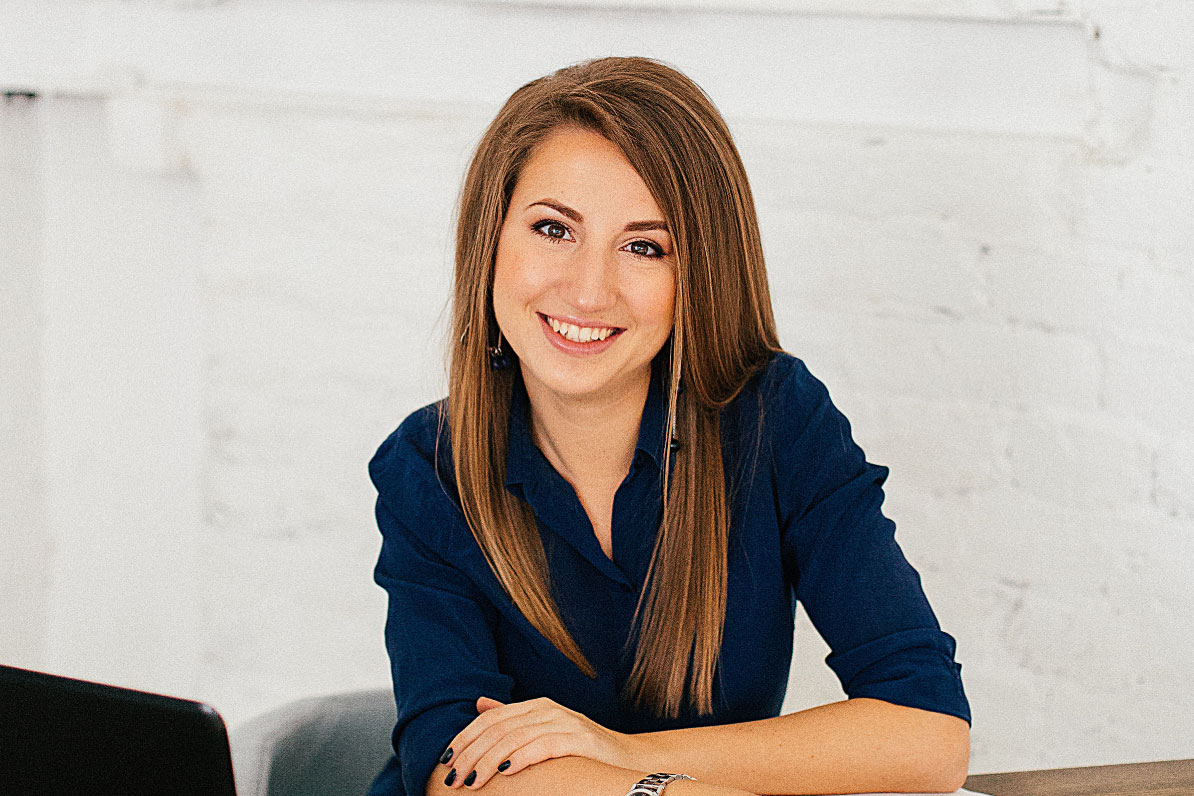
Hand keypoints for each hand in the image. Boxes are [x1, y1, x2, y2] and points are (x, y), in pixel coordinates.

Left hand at [438, 695, 643, 788]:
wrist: (627, 758)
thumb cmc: (582, 750)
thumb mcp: (544, 730)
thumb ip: (512, 717)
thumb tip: (479, 703)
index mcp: (536, 706)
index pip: (491, 718)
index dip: (465, 738)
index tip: (446, 760)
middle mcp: (548, 709)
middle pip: (499, 727)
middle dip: (471, 753)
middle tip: (453, 777)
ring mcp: (565, 721)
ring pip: (516, 736)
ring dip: (490, 759)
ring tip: (473, 780)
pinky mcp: (580, 738)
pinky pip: (545, 744)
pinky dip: (522, 757)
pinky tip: (507, 771)